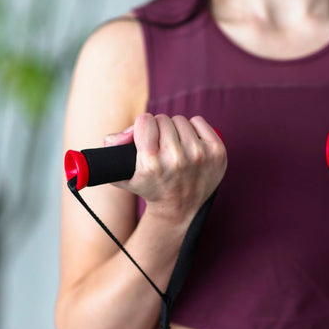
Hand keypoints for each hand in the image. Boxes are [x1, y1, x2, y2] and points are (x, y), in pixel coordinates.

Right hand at [104, 113, 226, 222]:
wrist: (179, 208)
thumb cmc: (149, 187)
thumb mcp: (122, 175)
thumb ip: (111, 150)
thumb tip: (119, 135)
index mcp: (151, 163)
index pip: (145, 121)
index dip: (142, 127)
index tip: (144, 136)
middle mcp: (176, 159)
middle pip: (163, 119)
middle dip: (159, 129)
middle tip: (159, 145)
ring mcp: (199, 155)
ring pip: (180, 120)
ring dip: (175, 129)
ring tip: (174, 146)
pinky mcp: (217, 152)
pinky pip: (199, 122)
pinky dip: (193, 128)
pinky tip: (189, 143)